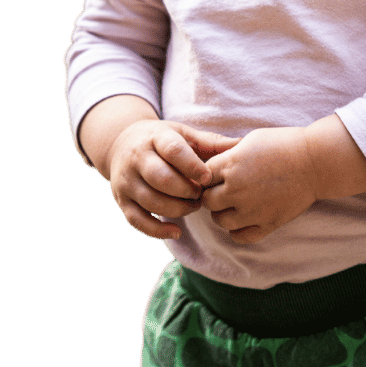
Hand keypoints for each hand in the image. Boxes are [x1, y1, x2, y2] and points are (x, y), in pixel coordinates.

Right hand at [107, 119, 241, 240]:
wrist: (122, 143)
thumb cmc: (163, 140)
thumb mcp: (184, 134)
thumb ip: (212, 143)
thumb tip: (243, 145)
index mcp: (156, 137)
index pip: (172, 150)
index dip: (192, 165)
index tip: (208, 178)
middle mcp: (137, 158)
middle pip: (161, 179)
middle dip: (186, 191)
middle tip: (202, 194)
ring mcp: (127, 181)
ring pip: (151, 201)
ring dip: (177, 209)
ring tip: (194, 206)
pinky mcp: (122, 201)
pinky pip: (138, 221)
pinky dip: (157, 231)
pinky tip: (176, 232)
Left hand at [200, 127, 317, 244]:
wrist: (314, 161)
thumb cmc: (283, 144)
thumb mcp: (250, 140)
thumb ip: (228, 155)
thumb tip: (211, 166)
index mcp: (230, 165)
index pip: (203, 177)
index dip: (208, 175)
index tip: (217, 174)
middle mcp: (236, 190)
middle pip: (207, 201)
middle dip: (213, 194)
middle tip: (223, 189)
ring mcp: (251, 210)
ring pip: (220, 221)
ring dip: (223, 213)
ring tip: (234, 204)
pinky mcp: (266, 224)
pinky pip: (240, 236)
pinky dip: (237, 230)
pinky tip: (244, 218)